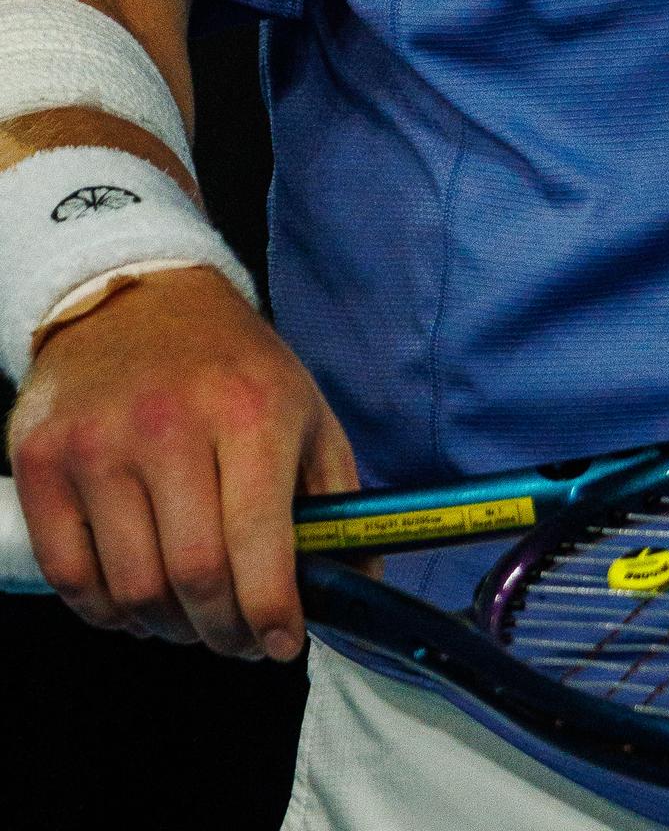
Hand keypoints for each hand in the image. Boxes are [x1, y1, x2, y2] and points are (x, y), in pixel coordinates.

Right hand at [6, 265, 355, 660]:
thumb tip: (358, 590)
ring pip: (132, 590)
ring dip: (168, 627)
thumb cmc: (232, 366)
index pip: (259, 546)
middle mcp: (169, 425)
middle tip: (238, 638)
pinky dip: (106, 611)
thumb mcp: (306, 410)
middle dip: (225, 633)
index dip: (273, 617)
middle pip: (193, 580)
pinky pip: (71, 577)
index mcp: (249, 410)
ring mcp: (97, 443)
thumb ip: (336, 502)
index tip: (283, 643)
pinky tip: (134, 596)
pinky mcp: (41, 460)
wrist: (138, 295)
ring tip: (189, 614)